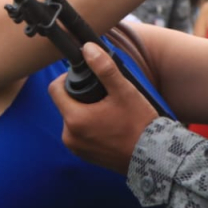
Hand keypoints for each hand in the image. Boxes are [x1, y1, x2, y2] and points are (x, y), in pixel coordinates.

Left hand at [48, 44, 158, 174]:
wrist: (153, 158)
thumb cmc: (139, 124)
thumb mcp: (123, 91)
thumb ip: (104, 68)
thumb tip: (88, 48)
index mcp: (74, 119)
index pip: (55, 89)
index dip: (67, 77)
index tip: (86, 77)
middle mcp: (69, 137)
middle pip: (65, 104)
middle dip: (79, 96)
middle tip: (103, 95)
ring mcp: (76, 149)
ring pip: (73, 119)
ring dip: (85, 111)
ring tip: (108, 111)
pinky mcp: (85, 156)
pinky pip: (80, 134)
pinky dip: (90, 127)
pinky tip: (109, 125)